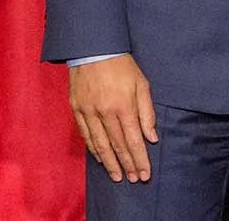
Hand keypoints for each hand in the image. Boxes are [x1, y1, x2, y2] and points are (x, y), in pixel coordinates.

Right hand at [68, 54, 157, 181]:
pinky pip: (86, 135)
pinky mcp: (77, 109)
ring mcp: (89, 112)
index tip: (145, 174)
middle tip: (134, 180)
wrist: (93, 48)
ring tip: (117, 176)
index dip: (140, 160)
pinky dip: (93, 149)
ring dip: (110, 163)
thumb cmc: (121, 65)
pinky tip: (100, 158)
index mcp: (123, 106)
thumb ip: (147, 112)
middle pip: (118, 146)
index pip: (133, 140)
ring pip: (100, 145)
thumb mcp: (141, 84)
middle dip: (127, 165)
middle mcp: (105, 112)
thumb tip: (152, 137)